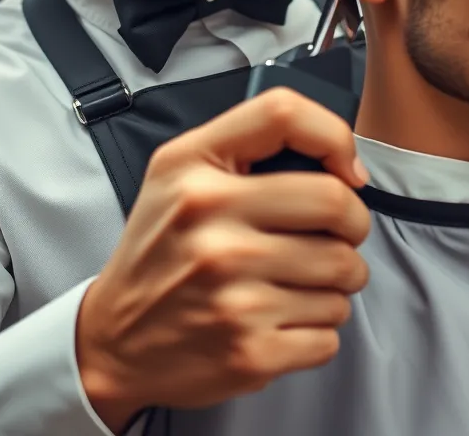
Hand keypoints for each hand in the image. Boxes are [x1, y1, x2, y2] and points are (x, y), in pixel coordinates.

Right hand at [75, 88, 371, 431]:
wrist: (114, 340)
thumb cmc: (164, 247)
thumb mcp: (181, 171)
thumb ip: (252, 145)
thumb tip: (348, 170)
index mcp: (192, 168)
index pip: (284, 115)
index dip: (334, 137)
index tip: (346, 170)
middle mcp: (211, 225)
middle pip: (336, 203)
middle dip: (354, 222)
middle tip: (339, 234)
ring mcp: (232, 293)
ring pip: (344, 272)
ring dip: (339, 279)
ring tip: (304, 279)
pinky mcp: (249, 352)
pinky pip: (330, 332)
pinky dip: (319, 327)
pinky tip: (285, 317)